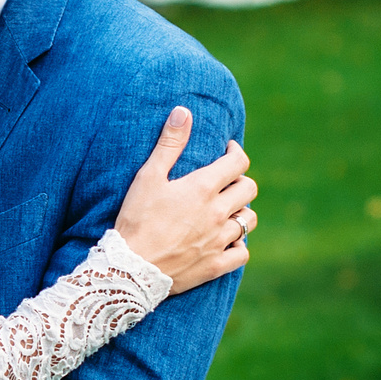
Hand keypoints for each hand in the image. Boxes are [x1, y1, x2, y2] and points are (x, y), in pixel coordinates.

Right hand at [114, 107, 257, 293]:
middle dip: (240, 180)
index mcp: (203, 188)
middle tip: (226, 181)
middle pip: (249, 189)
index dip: (236, 152)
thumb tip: (183, 111)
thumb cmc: (136, 218)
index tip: (228, 151)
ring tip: (228, 210)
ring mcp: (219, 240)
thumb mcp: (149, 176)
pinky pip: (242, 252)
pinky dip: (239, 244)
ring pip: (248, 220)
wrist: (130, 267)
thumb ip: (169, 143)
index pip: (238, 162)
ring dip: (242, 211)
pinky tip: (228, 240)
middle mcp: (218, 213)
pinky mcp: (216, 265)